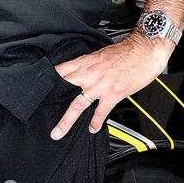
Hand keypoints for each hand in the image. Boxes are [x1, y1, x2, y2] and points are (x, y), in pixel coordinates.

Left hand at [49, 32, 172, 138]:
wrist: (146, 50)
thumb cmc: (127, 51)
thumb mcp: (101, 54)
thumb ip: (89, 65)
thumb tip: (81, 74)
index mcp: (85, 61)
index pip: (60, 71)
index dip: (48, 79)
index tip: (37, 89)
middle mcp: (89, 74)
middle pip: (64, 89)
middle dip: (50, 102)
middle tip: (38, 114)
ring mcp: (100, 85)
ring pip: (78, 105)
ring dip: (67, 121)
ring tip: (58, 132)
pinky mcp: (113, 94)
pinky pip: (101, 112)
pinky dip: (96, 122)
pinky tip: (92, 128)